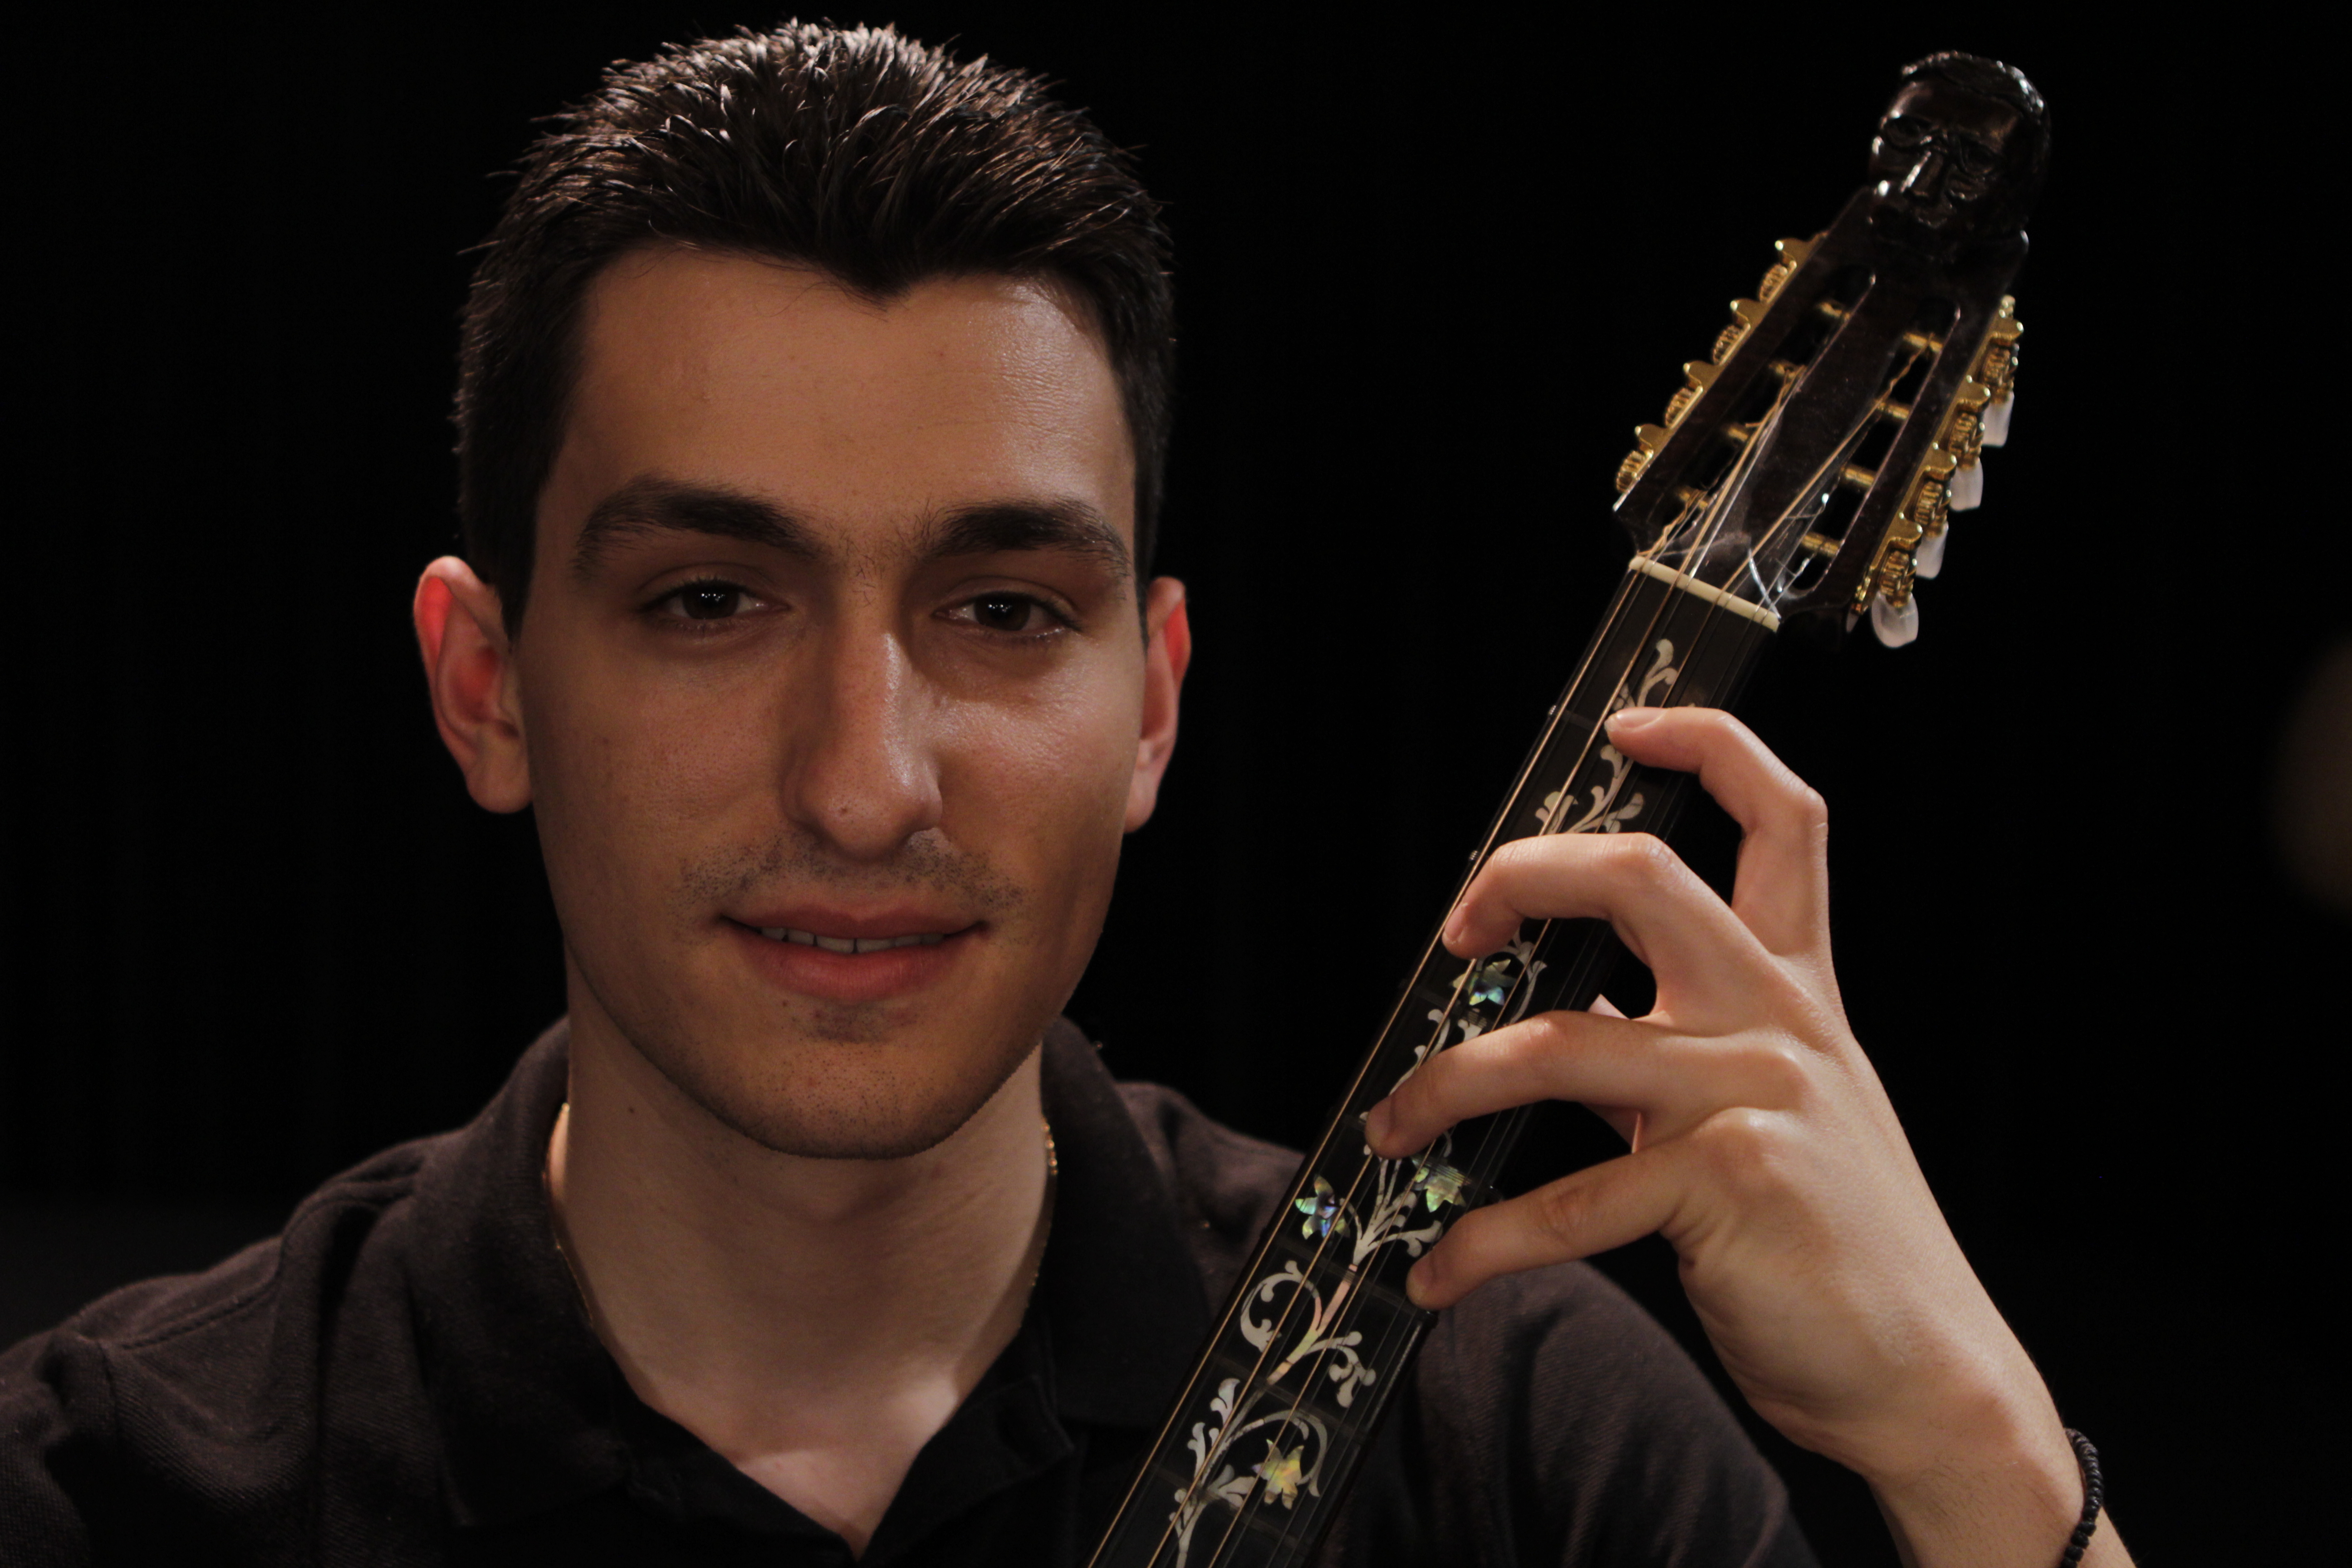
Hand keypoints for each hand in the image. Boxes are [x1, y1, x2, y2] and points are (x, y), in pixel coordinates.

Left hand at [1365, 706, 2126, 1567]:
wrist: (1927, 1378)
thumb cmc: (1838, 1248)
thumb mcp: (1781, 1111)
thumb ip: (1683, 1047)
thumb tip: (1556, 1020)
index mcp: (1797, 989)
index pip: (1780, 818)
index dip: (1706, 744)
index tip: (1623, 727)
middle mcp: (1777, 1020)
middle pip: (1639, 875)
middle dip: (1519, 879)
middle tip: (1456, 934)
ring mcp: (1751, 1097)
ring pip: (1552, 1045)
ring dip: (1442, 1086)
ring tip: (1392, 1129)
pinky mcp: (1722, 1187)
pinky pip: (1560, 1203)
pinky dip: (1481, 1241)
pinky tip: (1440, 1272)